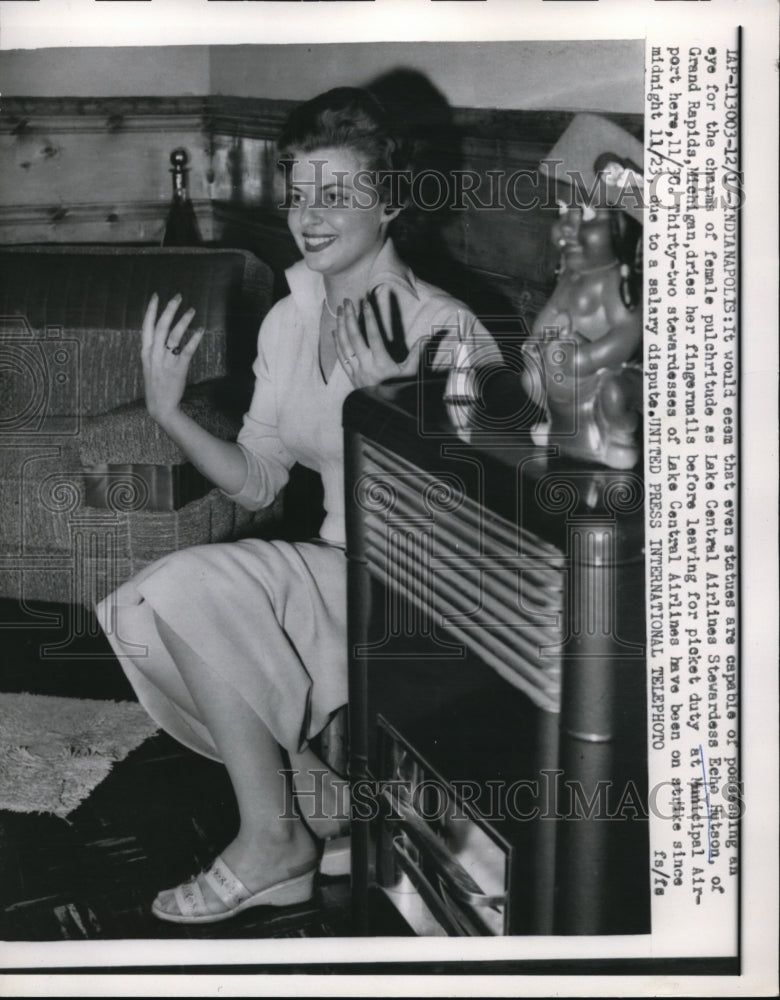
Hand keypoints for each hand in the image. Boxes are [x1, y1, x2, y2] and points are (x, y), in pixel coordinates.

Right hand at [140, 293, 204, 423]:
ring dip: (184, 320)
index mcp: (145, 352)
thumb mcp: (149, 364)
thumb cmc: (156, 384)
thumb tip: (162, 334)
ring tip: (192, 310)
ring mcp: (166, 361)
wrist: (160, 405)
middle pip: (161, 326)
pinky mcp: (178, 369)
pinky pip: (187, 350)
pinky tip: (200, 330)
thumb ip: (154, 349)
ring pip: (175, 335)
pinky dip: (194, 338)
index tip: (156, 296)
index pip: (146, 326)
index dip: (151, 310)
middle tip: (178, 296)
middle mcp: (154, 354)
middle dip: (169, 309)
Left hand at [333, 289, 426, 388]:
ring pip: (344, 345)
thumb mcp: (412, 373)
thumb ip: (418, 353)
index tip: (366, 303)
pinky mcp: (350, 376)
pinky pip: (340, 357)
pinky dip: (337, 342)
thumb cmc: (401, 391)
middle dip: (350, 317)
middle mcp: (366, 365)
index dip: (369, 318)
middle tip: (348, 301)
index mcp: (381, 363)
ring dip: (341, 326)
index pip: (373, 335)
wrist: (386, 413)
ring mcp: (356, 371)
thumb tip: (428, 336)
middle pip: (354, 337)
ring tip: (341, 310)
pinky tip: (335, 331)